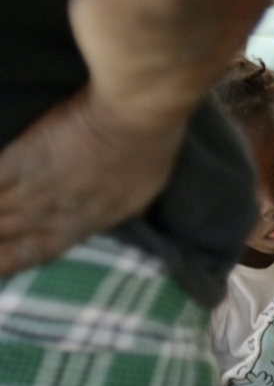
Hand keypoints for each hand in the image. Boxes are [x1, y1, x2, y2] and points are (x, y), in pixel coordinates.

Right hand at [0, 89, 184, 276]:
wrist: (135, 121)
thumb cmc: (148, 155)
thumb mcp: (136, 197)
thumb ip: (110, 210)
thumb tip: (99, 213)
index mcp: (79, 227)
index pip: (30, 255)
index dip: (3, 264)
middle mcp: (48, 216)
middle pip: (1, 236)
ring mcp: (31, 189)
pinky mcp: (19, 160)